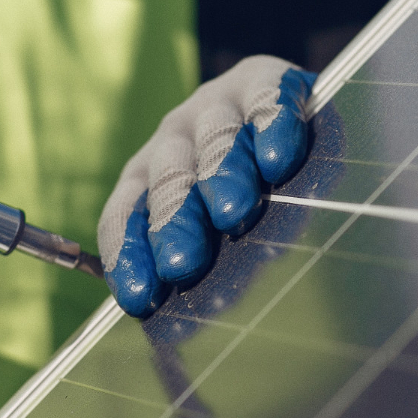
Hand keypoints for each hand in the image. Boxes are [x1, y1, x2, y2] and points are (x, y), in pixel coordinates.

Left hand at [97, 56, 314, 316]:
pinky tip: (278, 155)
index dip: (129, 254)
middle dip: (173, 222)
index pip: (124, 216)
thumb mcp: (216, 241)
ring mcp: (217, 105)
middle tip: (182, 261)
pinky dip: (271, 123)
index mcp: (146, 179)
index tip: (141, 297)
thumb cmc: (251, 204)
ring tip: (233, 211)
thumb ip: (198, 274)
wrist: (293, 123)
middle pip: (167, 180)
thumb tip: (176, 338)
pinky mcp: (265, 79)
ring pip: (214, 140)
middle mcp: (173, 139)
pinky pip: (265, 98)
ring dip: (220, 174)